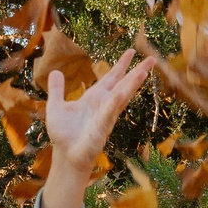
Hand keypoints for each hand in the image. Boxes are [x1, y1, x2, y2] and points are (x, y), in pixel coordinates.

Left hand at [37, 48, 157, 207]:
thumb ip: (57, 90)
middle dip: (137, 71)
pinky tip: (124, 91)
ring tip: (145, 70)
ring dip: (133, 83)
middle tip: (151, 58)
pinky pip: (111, 110)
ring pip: (122, 94)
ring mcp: (106, 114)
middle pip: (123, 84)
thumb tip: (55, 72)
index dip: (121, 65)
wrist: (65, 155)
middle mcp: (104, 104)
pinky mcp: (103, 125)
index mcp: (94, 97)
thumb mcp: (56, 106)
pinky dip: (117, 100)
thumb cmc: (63, 135)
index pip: (111, 78)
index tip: (131, 52)